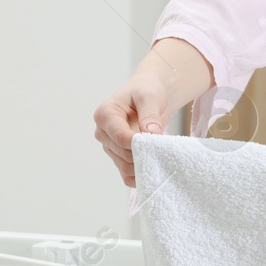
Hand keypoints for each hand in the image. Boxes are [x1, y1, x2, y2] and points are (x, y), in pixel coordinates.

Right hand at [92, 38, 212, 187]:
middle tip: (163, 148)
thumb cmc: (146, 92)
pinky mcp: (118, 156)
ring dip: (143, 164)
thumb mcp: (150, 97)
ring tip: (160, 154)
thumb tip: (151, 134)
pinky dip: (140, 174)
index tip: (156, 142)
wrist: (148, 97)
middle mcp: (103, 132)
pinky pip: (126, 174)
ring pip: (124, 166)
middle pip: (122, 153)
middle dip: (143, 153)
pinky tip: (153, 167)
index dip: (138, 143)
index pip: (119, 136)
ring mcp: (109, 146)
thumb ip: (150, 115)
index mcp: (105, 115)